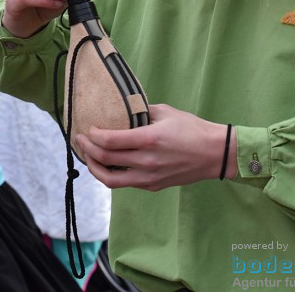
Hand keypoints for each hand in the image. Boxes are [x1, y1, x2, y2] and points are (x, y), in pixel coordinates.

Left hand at [75, 104, 233, 191]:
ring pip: (110, 179)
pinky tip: (107, 164)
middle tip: (80, 139)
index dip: (93, 135)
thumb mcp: (166, 112)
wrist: (214, 154)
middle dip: (87, 149)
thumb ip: (142, 112)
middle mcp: (146, 161)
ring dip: (94, 167)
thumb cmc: (192, 129)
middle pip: (105, 159)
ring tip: (88, 156)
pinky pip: (125, 183)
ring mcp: (149, 177)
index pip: (110, 141)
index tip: (87, 128)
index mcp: (149, 139)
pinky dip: (111, 174)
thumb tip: (123, 109)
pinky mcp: (153, 186)